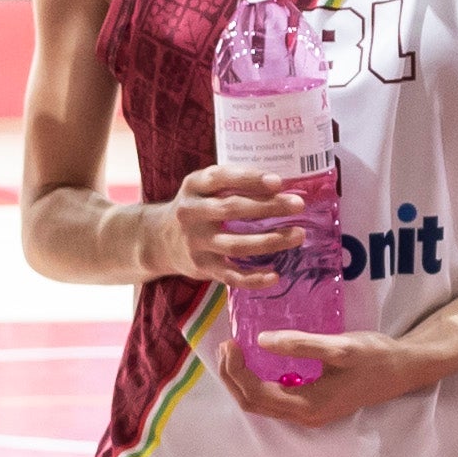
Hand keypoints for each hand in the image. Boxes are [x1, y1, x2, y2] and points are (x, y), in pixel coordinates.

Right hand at [157, 165, 318, 288]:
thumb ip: (232, 183)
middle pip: (232, 209)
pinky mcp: (202, 267)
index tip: (278, 181)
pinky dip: (253, 278)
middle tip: (298, 205)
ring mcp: (195, 242)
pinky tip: (275, 276)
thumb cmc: (197, 207)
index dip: (249, 179)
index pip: (220, 178)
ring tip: (298, 235)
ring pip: (236, 244)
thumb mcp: (203, 187)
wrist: (159, 239)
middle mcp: (191, 213)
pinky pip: (230, 275)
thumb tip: (282, 186)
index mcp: (193, 186)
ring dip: (270, 241)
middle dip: (269, 207)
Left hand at [212, 322, 438, 429]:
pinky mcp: (313, 404)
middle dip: (232, 376)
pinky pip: (274, 397)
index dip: (236, 370)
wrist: (405, 369)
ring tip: (234, 351)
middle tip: (226, 345)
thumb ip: (300, 345)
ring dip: (242, 379)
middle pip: (253, 403)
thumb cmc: (376, 356)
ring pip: (262, 402)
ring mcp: (308, 413)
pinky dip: (257, 380)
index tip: (231, 342)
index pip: (256, 393)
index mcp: (307, 405)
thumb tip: (261, 341)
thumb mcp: (339, 346)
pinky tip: (256, 360)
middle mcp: (304, 415)